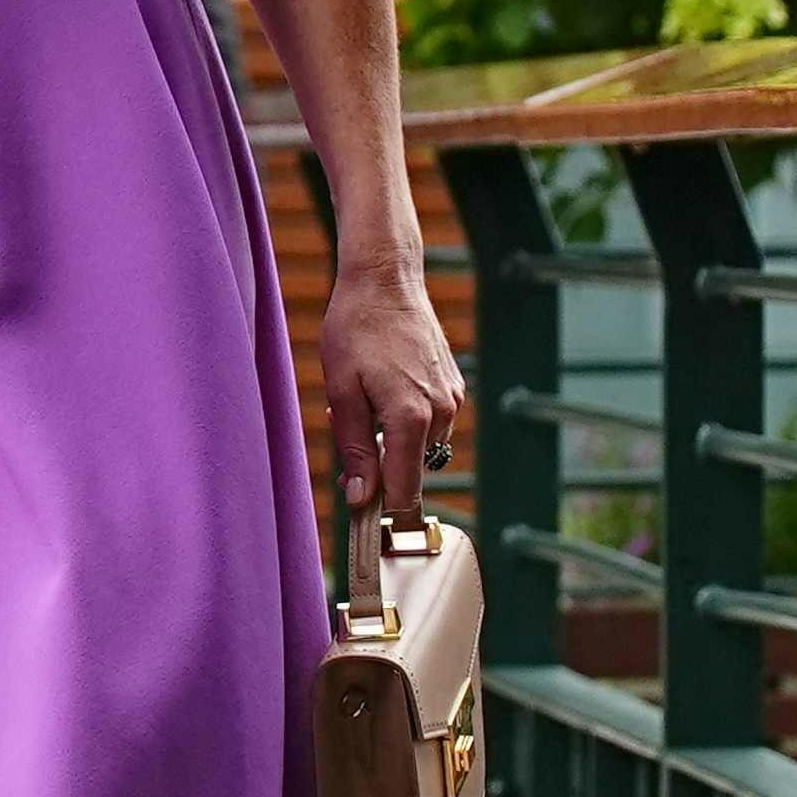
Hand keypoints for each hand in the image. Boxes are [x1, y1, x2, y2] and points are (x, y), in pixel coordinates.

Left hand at [323, 265, 466, 522]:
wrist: (386, 280)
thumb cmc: (355, 330)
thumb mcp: (341, 391)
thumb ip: (355, 448)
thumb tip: (362, 498)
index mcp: (411, 418)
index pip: (404, 489)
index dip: (382, 509)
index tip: (361, 516)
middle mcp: (441, 413)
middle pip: (411, 470)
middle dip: (380, 466)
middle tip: (347, 432)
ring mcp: (452, 399)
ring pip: (419, 447)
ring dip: (392, 441)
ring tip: (363, 402)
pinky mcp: (454, 387)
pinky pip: (429, 423)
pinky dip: (406, 420)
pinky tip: (383, 388)